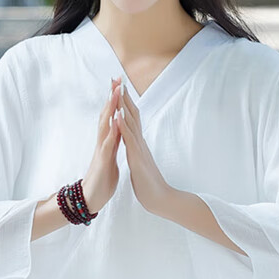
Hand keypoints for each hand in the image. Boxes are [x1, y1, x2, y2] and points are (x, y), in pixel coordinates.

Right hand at [81, 77, 121, 213]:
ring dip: (110, 109)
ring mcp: (101, 151)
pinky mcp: (102, 162)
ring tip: (115, 92)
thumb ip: (112, 146)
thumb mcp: (110, 159)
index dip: (116, 102)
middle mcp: (103, 143)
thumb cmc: (101, 182)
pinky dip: (111, 132)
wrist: (92, 200)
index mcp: (108, 143)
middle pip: (107, 116)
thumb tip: (117, 135)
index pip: (112, 117)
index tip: (121, 85)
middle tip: (116, 79)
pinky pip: (107, 145)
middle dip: (112, 97)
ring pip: (105, 126)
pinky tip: (115, 121)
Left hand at [114, 80, 173, 213]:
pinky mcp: (137, 158)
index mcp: (138, 144)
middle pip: (132, 115)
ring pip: (131, 123)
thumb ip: (138, 151)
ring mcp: (139, 149)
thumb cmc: (150, 184)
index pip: (131, 119)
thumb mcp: (141, 163)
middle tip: (119, 79)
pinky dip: (123, 126)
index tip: (119, 88)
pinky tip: (119, 114)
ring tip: (118, 89)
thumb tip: (136, 144)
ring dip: (124, 105)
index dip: (125, 103)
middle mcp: (140, 143)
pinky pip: (129, 139)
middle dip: (125, 97)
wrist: (161, 199)